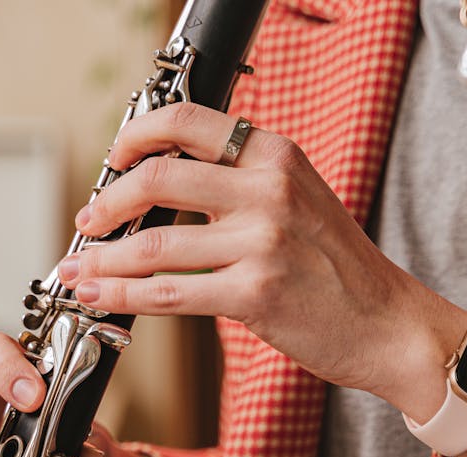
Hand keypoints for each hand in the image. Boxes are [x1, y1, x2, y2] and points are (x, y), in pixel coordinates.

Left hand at [63, 102, 466, 422]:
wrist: (388, 324)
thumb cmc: (340, 270)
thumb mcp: (300, 200)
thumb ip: (241, 183)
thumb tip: (163, 185)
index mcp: (277, 155)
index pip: (188, 122)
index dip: (135, 135)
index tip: (113, 157)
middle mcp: (269, 189)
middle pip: (158, 177)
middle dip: (107, 201)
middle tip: (89, 219)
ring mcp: (263, 241)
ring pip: (153, 243)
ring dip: (102, 258)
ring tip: (78, 267)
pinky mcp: (255, 294)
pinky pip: (168, 293)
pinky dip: (122, 296)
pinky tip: (98, 296)